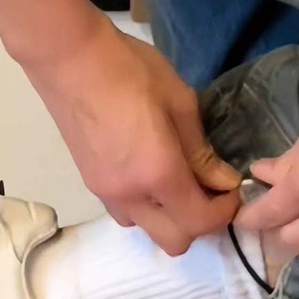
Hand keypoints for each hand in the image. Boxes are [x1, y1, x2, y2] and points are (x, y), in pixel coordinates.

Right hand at [22, 13, 239, 254]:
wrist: (67, 56)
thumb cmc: (130, 70)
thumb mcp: (180, 104)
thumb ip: (203, 152)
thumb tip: (224, 181)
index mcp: (158, 175)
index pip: (200, 221)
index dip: (224, 212)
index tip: (231, 188)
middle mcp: (131, 196)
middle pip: (175, 242)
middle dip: (199, 224)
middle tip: (210, 192)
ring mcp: (107, 194)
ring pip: (149, 231)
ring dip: (170, 219)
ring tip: (178, 184)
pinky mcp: (91, 185)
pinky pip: (128, 214)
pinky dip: (147, 208)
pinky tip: (150, 177)